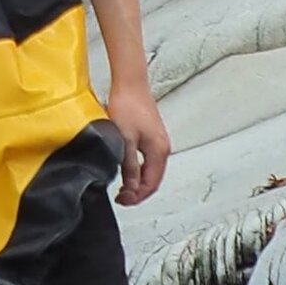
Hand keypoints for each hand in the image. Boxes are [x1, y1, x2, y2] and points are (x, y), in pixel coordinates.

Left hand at [105, 73, 169, 204]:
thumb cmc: (128, 105)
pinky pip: (149, 160)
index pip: (151, 184)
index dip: (137, 196)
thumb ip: (128, 166)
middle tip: (122, 198)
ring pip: (151, 170)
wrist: (130, 84)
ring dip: (139, 182)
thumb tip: (131, 188)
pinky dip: (139, 170)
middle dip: (138, 192)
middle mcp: (163, 148)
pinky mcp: (152, 136)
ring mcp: (159, 141)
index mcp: (159, 151)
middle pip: (154, 179)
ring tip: (123, 188)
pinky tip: (127, 170)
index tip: (122, 200)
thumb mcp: (124, 139)